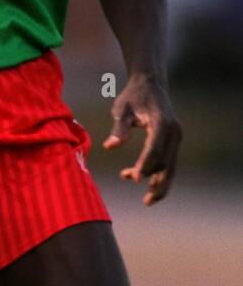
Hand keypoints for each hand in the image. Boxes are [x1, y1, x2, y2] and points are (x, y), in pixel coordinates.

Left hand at [102, 73, 181, 205]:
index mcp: (161, 123)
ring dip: (160, 183)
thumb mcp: (121, 109)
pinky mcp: (173, 141)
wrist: (150, 84)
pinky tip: (138, 180)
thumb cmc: (133, 96)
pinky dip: (158, 174)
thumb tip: (110, 146)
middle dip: (157, 182)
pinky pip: (168, 162)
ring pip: (171, 166)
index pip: (154, 149)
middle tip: (145, 200)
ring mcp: (175, 137)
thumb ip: (119, 128)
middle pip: (167, 162)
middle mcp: (173, 132)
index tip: (134, 178)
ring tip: (147, 201)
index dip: (145, 165)